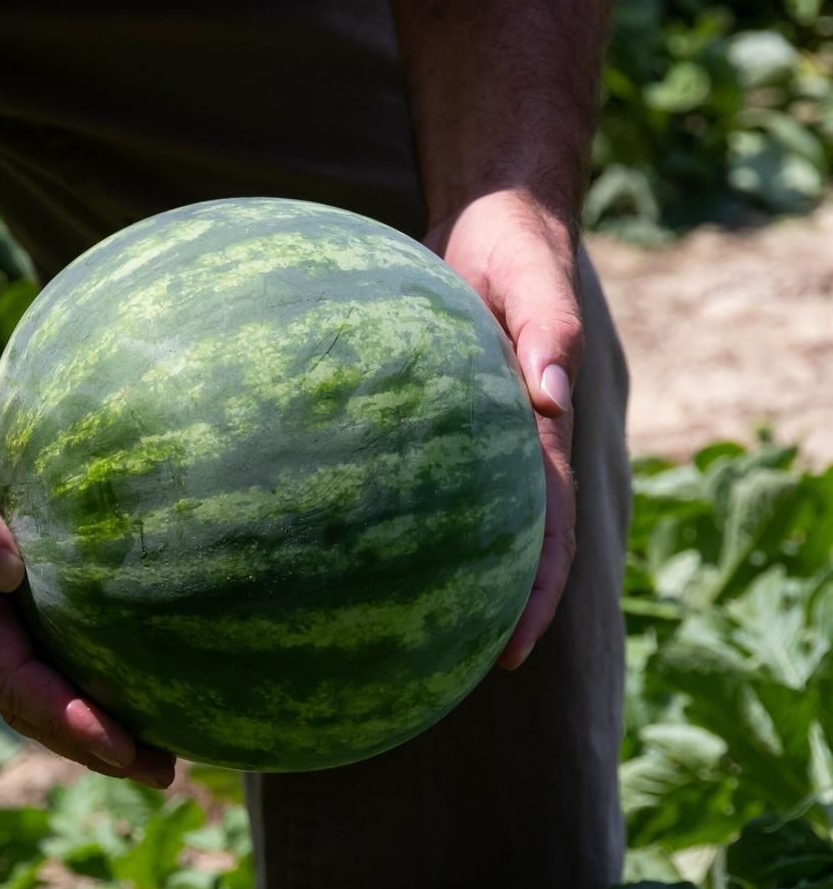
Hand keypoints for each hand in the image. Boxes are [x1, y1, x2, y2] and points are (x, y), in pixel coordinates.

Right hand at [0, 319, 176, 786]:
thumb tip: (6, 571)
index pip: (11, 679)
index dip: (67, 722)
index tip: (128, 753)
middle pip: (28, 692)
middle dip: (90, 738)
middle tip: (163, 770)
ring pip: (39, 661)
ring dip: (91, 702)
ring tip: (159, 728)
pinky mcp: (1, 550)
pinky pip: (49, 613)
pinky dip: (88, 642)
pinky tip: (134, 638)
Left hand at [424, 189, 583, 669]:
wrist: (488, 217)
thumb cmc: (517, 248)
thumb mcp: (537, 281)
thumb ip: (549, 335)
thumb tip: (551, 400)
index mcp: (541, 432)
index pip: (543, 531)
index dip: (532, 596)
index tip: (507, 653)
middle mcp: (507, 445)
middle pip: (499, 544)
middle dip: (481, 609)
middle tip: (446, 671)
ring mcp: (468, 434)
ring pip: (455, 516)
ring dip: (436, 571)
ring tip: (389, 628)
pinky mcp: (427, 413)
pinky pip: (408, 469)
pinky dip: (387, 507)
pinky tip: (337, 535)